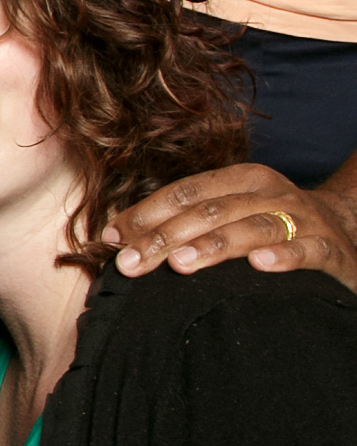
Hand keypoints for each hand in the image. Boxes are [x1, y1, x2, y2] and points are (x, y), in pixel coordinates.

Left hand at [105, 162, 356, 294]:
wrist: (346, 230)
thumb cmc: (274, 226)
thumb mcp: (234, 214)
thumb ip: (187, 222)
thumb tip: (120, 238)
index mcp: (242, 180)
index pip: (186, 192)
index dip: (146, 212)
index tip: (111, 236)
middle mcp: (270, 194)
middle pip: (210, 212)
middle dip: (165, 236)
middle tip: (130, 262)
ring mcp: (301, 219)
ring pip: (253, 228)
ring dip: (214, 245)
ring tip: (180, 263)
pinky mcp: (329, 248)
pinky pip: (306, 250)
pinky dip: (284, 256)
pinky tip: (260, 265)